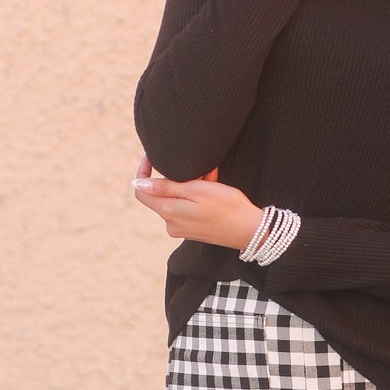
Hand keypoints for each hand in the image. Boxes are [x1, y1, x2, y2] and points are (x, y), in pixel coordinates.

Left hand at [133, 156, 263, 249]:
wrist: (250, 230)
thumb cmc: (226, 206)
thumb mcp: (196, 190)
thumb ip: (166, 187)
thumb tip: (138, 183)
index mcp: (169, 213)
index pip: (142, 192)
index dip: (144, 173)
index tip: (153, 158)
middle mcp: (172, 224)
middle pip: (162, 195)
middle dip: (174, 177)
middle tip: (194, 165)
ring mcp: (183, 229)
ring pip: (177, 199)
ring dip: (189, 185)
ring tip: (209, 174)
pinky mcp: (195, 230)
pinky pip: (188, 208)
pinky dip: (197, 196)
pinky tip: (213, 186)